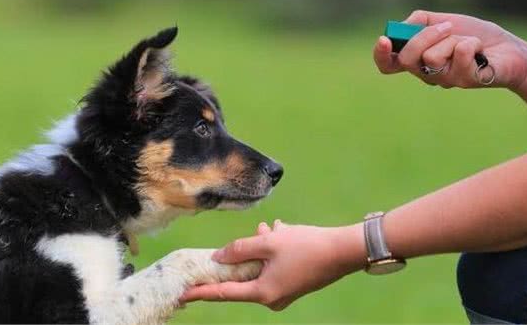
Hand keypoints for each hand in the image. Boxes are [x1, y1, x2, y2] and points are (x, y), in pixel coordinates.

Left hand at [180, 220, 364, 310]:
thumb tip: (218, 257)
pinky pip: (274, 266)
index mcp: (263, 292)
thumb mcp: (269, 243)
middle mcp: (272, 298)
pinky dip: (272, 250)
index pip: (223, 293)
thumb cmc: (307, 246)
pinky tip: (278, 231)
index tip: (182, 294)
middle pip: (242, 278)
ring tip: (266, 229)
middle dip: (239, 257)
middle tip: (228, 246)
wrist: (344, 251)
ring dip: (259, 248)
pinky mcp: (294, 283)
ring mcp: (285, 292)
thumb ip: (240, 249)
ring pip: (260, 267)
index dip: (201, 292)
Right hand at [373, 10, 526, 89]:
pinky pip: (459, 54)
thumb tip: (403, 27)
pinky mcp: (466, 81)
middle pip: (406, 60)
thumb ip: (419, 21)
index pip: (388, 65)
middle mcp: (428, 74)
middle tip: (447, 27)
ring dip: (452, 39)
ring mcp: (446, 81)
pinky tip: (481, 50)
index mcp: (418, 60)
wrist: (509, 48)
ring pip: (431, 57)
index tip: (384, 39)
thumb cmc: (474, 36)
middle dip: (424, 36)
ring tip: (467, 41)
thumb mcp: (443, 21)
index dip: (381, 55)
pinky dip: (472, 42)